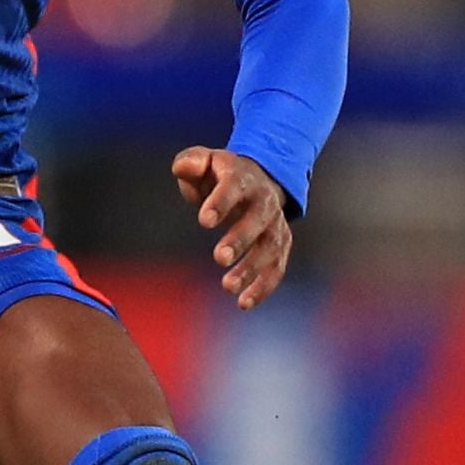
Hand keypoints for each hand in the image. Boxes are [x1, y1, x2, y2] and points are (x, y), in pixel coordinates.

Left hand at [172, 148, 293, 310]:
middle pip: (257, 220)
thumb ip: (190, 162)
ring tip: (228, 287)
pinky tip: (244, 303)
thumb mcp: (204, 161)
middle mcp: (264, 201)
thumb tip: (184, 168)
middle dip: (240, 239)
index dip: (221, 203)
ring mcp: (275, 224)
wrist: (256, 179)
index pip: (233, 188)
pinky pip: (277, 267)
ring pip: (270, 247)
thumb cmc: (219, 175)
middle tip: (219, 258)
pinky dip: (264, 286)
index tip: (204, 221)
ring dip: (252, 268)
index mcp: (242, 178)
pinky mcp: (280, 245)